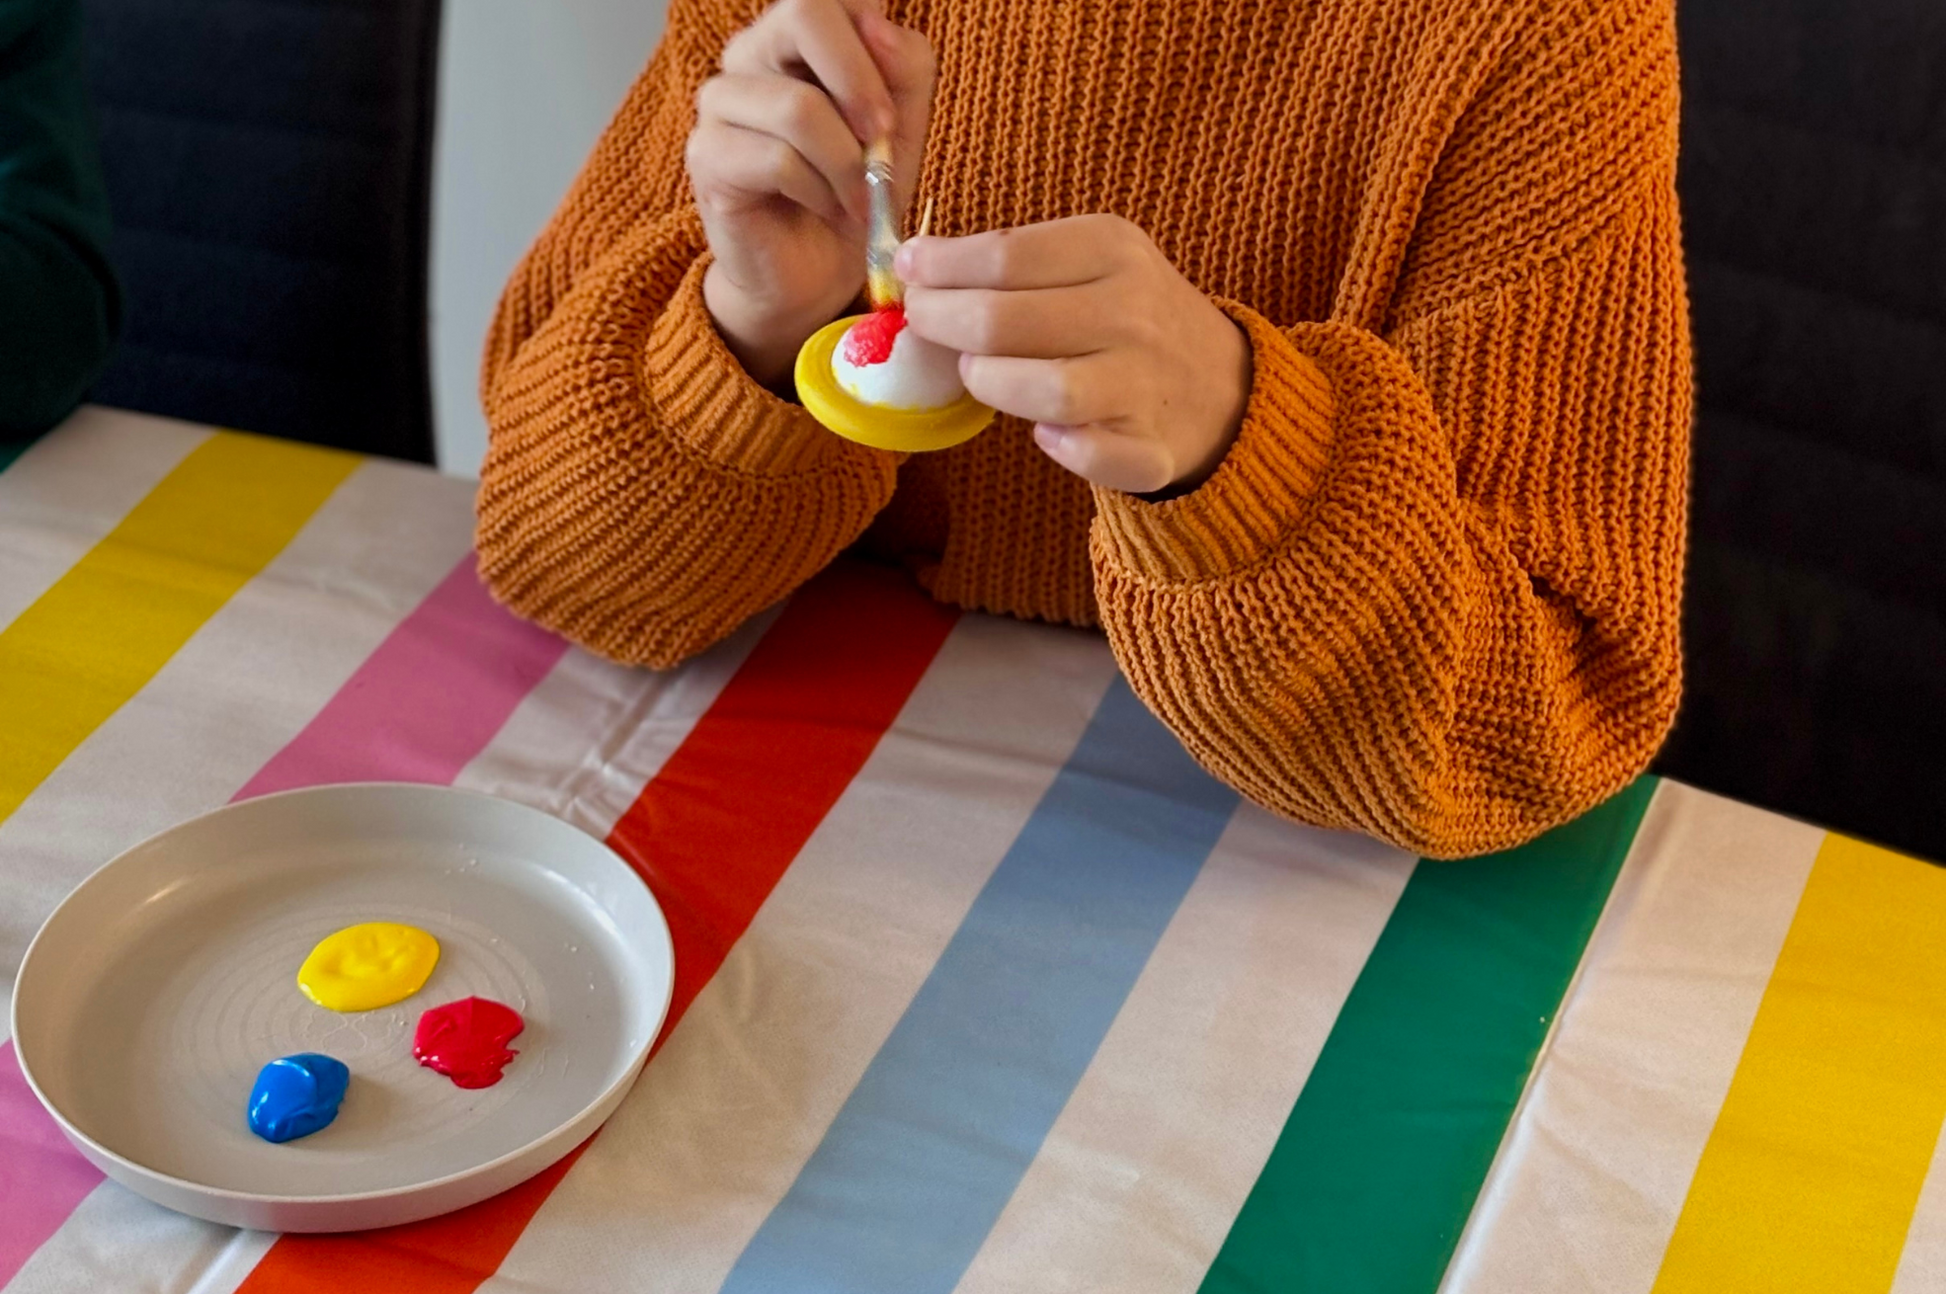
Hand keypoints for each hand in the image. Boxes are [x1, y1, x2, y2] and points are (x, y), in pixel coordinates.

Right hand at [688, 0, 934, 387]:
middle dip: (860, 81)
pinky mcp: (708, 156)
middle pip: (803, 13)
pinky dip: (820, 192)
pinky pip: (778, 159)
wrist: (815, 273)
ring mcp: (720, 102)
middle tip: (884, 139)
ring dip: (846, 163)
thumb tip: (880, 27)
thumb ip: (904, 66)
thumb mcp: (901, 125)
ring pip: (798, 106)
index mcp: (796, 38)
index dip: (873, 40)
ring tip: (858, 198)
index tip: (891, 103)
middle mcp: (749, 55)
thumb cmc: (854, 192)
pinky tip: (827, 210)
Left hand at [897, 214, 1251, 493]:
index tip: (908, 270)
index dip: (940, 267)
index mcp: (1112, 249)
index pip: (1004, 253)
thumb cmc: (1129, 316)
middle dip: (942, 322)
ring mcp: (1145, 384)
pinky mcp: (1152, 450)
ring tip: (976, 374)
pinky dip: (1060, 448)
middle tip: (924, 324)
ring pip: (1046, 389)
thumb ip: (1013, 260)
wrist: (1223, 385)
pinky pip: (1092, 455)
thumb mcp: (1091, 260)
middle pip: (1005, 321)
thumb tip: (917, 261)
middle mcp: (1132, 312)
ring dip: (990, 383)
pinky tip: (1046, 433)